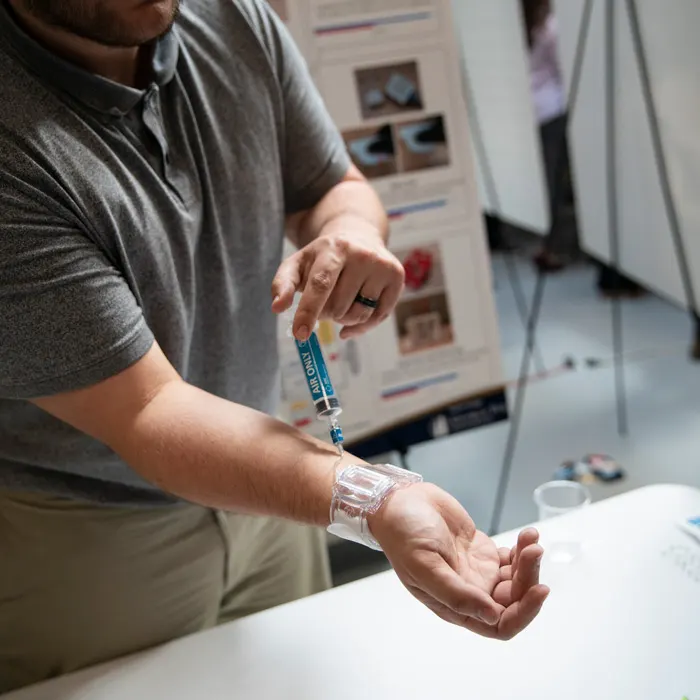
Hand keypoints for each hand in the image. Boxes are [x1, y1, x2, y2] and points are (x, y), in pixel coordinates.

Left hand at [271, 218, 404, 340]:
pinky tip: (353, 318)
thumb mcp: (298, 263)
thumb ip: (282, 283)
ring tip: (342, 301)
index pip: (321, 285)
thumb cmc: (323, 258)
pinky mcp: (397, 277)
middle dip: (326, 313)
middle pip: (338, 306)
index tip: (300, 334)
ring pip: (358, 314)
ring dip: (344, 318)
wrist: (358, 236)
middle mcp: (362, 254)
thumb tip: (277, 307)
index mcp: (333, 248)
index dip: (309, 311)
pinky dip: (362, 326)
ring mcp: (382, 266)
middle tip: (326, 300)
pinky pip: (378, 317)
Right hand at [369, 483, 549, 639]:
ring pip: (517, 579)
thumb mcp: (424, 564)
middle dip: (529, 578)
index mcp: (454, 605)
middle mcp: (469, 592)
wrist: (399, 501)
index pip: (499, 625)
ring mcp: (477, 571)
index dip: (523, 614)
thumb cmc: (404, 533)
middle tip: (532, 550)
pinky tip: (526, 535)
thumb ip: (456, 594)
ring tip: (530, 537)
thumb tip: (491, 617)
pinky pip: (511, 559)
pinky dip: (522, 549)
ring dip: (529, 561)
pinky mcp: (481, 551)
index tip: (539, 590)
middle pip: (514, 600)